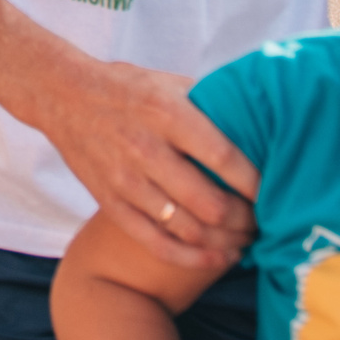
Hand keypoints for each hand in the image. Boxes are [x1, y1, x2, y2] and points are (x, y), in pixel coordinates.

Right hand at [25, 59, 256, 270]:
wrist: (63, 96)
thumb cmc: (127, 87)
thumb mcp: (169, 82)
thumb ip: (211, 102)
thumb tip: (261, 117)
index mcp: (166, 113)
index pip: (224, 157)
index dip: (256, 183)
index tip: (276, 191)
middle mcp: (146, 148)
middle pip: (209, 203)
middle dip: (246, 220)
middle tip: (263, 221)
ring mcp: (125, 179)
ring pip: (186, 228)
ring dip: (224, 242)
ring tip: (245, 240)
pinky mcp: (110, 201)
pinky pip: (155, 242)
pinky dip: (191, 257)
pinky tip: (216, 257)